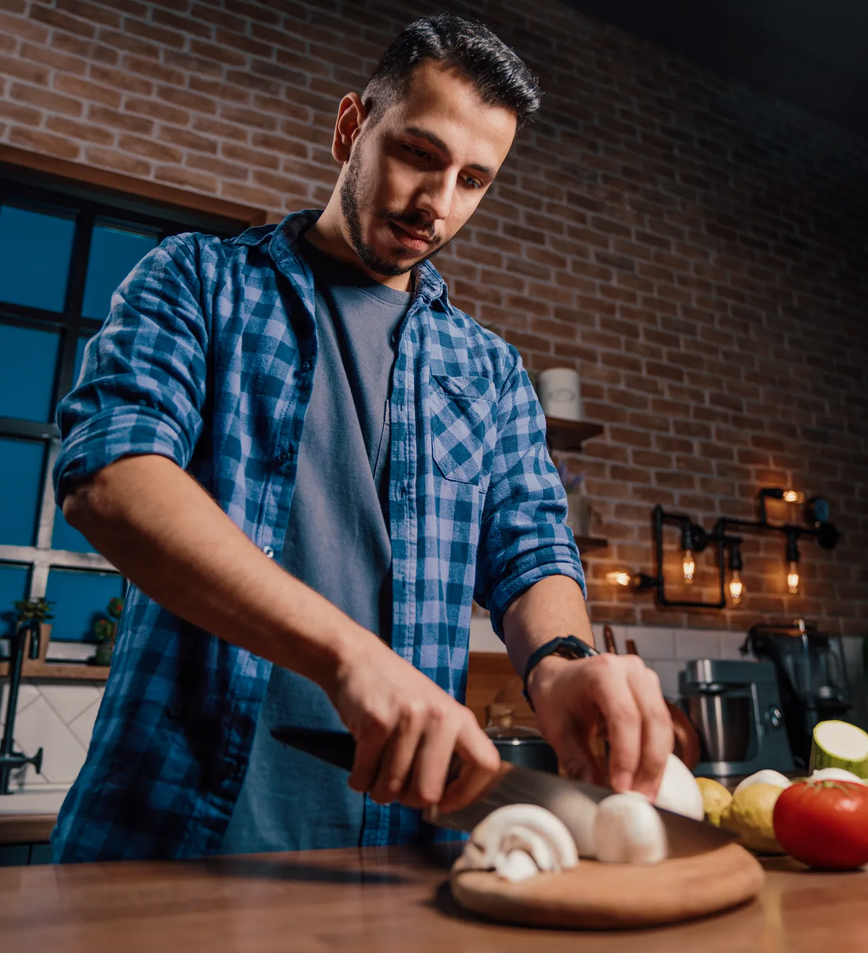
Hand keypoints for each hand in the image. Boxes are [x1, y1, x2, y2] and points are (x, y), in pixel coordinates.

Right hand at [328, 640, 500, 812]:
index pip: (485, 764)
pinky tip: (360, 767)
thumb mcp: (433, 711)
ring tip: (375, 773)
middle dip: (408, 800)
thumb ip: (444, 748)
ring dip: (379, 790)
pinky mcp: (376, 723)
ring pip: (393, 788)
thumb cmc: (396, 693)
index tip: (445, 802)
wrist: (358, 659)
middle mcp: (439, 717)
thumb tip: (443, 801)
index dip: (467, 793)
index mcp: (458, 717)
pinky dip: (359, 780)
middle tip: (397, 787)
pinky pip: (365, 776)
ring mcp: (408, 719)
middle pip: (429, 791)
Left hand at [527, 653, 672, 798]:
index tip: (622, 786)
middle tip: (640, 797)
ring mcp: (645, 679)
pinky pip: (663, 727)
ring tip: (644, 793)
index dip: (627, 754)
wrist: (560, 678)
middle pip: (653, 720)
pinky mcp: (653, 694)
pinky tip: (647, 778)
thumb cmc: (556, 698)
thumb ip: (577, 760)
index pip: (624, 715)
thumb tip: (596, 790)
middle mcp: (630, 671)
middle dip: (649, 764)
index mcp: (602, 672)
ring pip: (664, 726)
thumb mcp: (557, 729)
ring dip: (657, 764)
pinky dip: (658, 755)